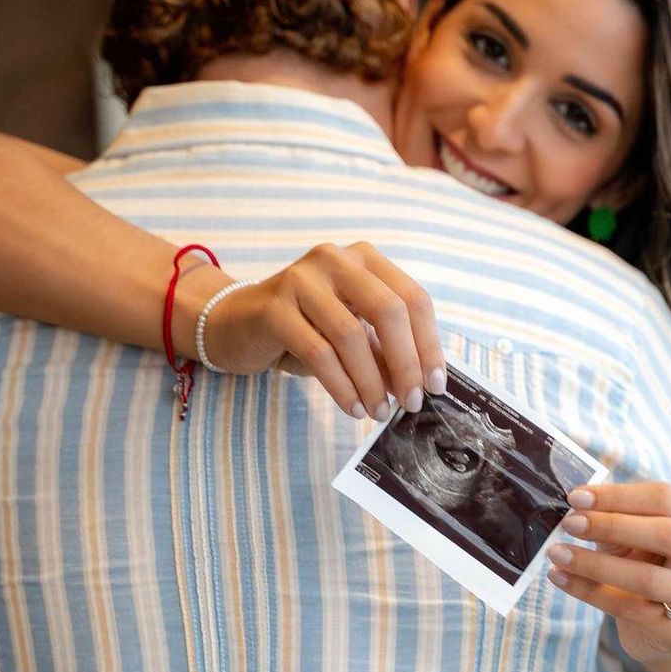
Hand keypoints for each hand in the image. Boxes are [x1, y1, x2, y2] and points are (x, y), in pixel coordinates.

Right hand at [203, 242, 446, 419]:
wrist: (234, 324)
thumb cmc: (303, 329)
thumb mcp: (352, 335)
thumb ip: (384, 350)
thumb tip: (421, 384)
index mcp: (364, 259)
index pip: (413, 299)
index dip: (429, 344)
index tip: (435, 385)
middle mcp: (336, 259)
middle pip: (389, 310)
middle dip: (406, 363)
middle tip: (411, 402)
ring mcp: (302, 278)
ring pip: (352, 335)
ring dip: (371, 382)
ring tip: (378, 412)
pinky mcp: (274, 306)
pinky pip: (318, 352)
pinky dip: (341, 386)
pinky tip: (352, 408)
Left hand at [546, 482, 670, 663]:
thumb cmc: (651, 563)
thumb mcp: (639, 535)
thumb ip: (617, 517)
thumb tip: (578, 504)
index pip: (665, 497)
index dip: (618, 495)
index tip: (576, 496)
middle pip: (666, 533)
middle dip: (611, 525)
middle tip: (569, 523)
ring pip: (647, 577)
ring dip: (594, 564)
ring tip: (557, 553)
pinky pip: (629, 609)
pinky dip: (589, 592)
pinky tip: (561, 578)